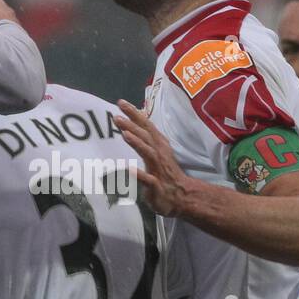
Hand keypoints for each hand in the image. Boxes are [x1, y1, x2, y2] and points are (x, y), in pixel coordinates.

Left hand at [114, 99, 194, 216]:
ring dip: (137, 143)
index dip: (134, 114)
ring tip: (125, 134)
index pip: (146, 126)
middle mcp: (159, 153)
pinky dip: (139, 174)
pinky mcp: (157, 185)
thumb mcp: (157, 151)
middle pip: (145, 136)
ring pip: (148, 153)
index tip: (121, 102)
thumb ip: (146, 139)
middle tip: (116, 116)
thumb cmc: (165, 172)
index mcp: (158, 144)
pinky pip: (148, 180)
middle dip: (132, 125)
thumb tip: (133, 124)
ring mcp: (158, 169)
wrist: (182, 196)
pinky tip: (129, 169)